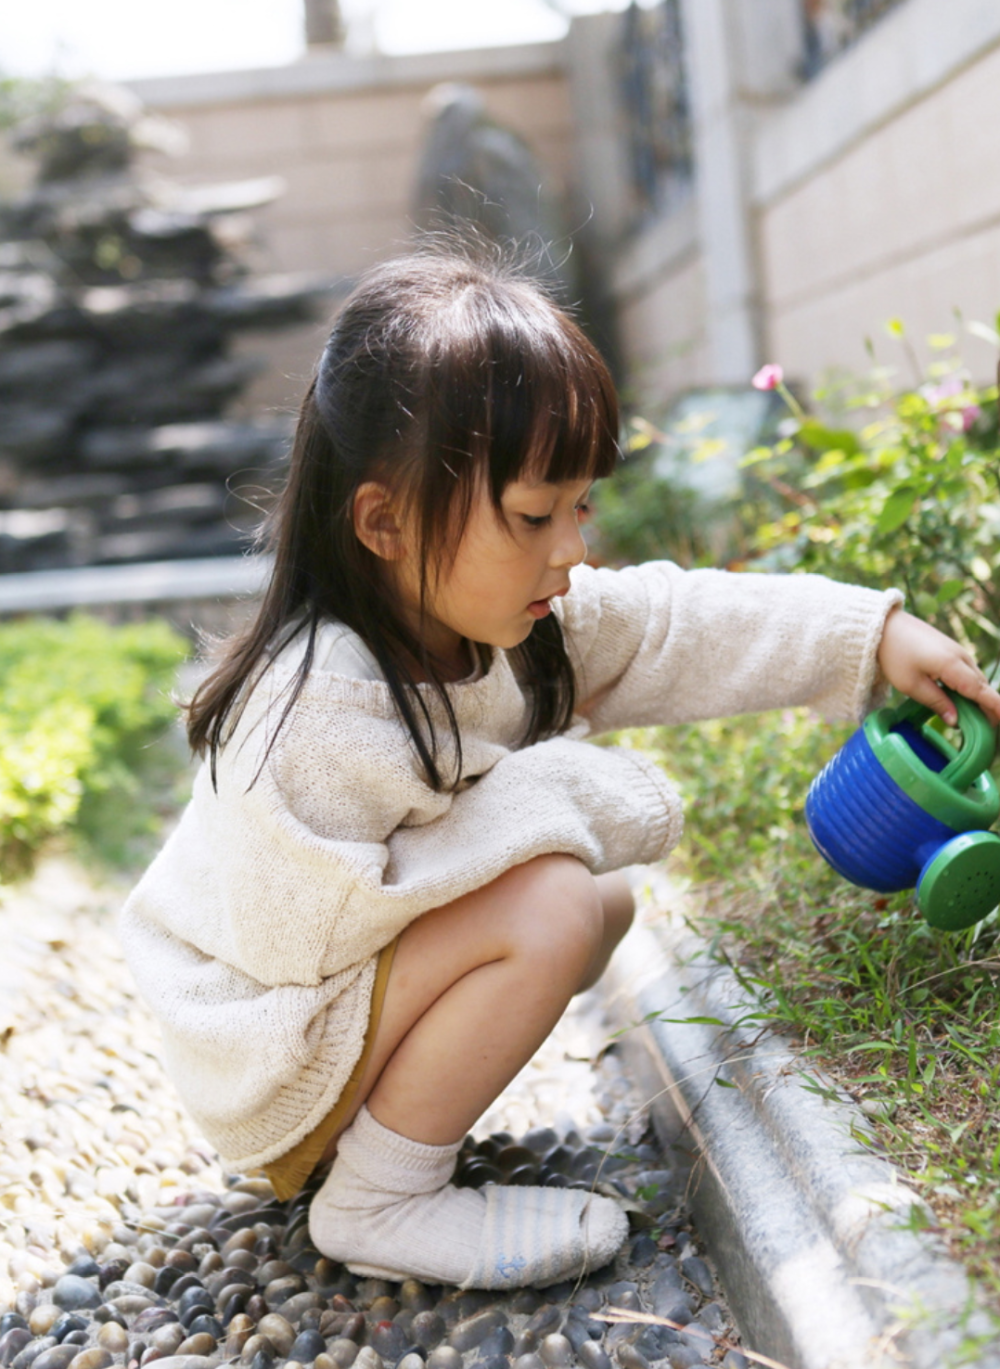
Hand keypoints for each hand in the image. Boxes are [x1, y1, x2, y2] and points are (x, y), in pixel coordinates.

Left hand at [877, 607, 999, 726]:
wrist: (886, 627)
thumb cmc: (895, 655)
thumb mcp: (911, 685)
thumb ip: (936, 702)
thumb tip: (955, 722)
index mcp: (952, 665)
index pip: (980, 690)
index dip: (995, 706)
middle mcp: (961, 657)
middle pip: (981, 686)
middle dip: (988, 707)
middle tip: (985, 732)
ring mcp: (958, 652)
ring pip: (976, 679)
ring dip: (978, 698)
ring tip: (975, 721)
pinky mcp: (952, 652)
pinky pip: (968, 673)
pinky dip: (969, 688)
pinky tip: (962, 701)